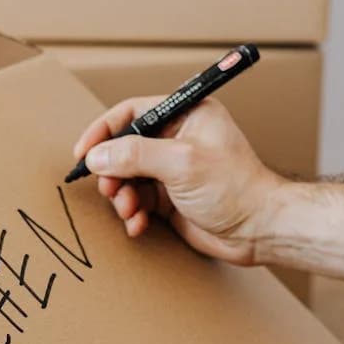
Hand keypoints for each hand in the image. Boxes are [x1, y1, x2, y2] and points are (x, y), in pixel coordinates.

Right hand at [74, 95, 285, 263]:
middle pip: (126, 148)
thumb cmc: (234, 188)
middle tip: (110, 189)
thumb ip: (135, 156)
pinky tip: (137, 225)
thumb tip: (98, 156)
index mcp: (186, 115)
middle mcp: (178, 139)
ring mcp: (174, 170)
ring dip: (122, 196)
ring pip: (129, 178)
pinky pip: (140, 202)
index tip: (84, 152)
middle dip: (113, 171)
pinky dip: (134, 213)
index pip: (133, 113)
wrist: (259, 230)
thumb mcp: (181, 163)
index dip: (104, 131)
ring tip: (128, 210)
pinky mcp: (172, 198)